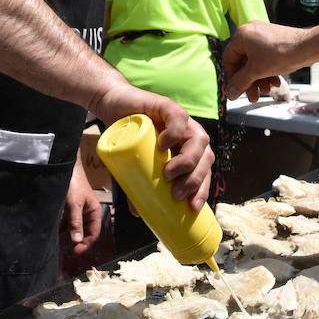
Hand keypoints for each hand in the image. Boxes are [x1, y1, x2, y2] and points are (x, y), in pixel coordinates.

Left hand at [63, 165, 103, 255]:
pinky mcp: (69, 208)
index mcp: (94, 212)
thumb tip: (77, 241)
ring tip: (59, 245)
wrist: (64, 167)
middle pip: (84, 233)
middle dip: (76, 243)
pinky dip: (63, 230)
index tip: (74, 252)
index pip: (93, 234)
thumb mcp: (74, 205)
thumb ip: (76, 223)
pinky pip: (68, 223)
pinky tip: (56, 235)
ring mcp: (78, 211)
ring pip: (75, 229)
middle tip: (65, 252)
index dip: (85, 245)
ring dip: (68, 238)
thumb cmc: (73, 183)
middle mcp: (88, 213)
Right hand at [90, 83, 213, 210]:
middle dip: (195, 180)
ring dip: (188, 160)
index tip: (192, 208)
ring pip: (199, 140)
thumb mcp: (134, 166)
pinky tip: (164, 144)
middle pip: (206, 158)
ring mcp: (181, 121)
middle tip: (176, 195)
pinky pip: (180, 118)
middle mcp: (189, 136)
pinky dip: (176, 132)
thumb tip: (139, 212)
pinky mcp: (168, 106)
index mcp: (188, 151)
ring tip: (170, 173)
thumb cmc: (128, 138)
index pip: (204, 172)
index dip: (203, 190)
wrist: (112, 108)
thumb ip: (138, 185)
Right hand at [222, 20, 303, 98]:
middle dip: (249, 81)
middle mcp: (251, 32)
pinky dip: (268, 71)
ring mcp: (263, 35)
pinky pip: (265, 58)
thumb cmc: (283, 53)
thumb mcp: (257, 71)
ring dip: (259, 78)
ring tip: (267, 90)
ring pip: (255, 62)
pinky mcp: (274, 40)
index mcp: (241, 35)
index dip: (232, 77)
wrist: (308, 47)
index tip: (237, 90)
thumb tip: (230, 93)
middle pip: (243, 63)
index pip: (229, 59)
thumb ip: (240, 83)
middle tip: (253, 95)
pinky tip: (275, 81)